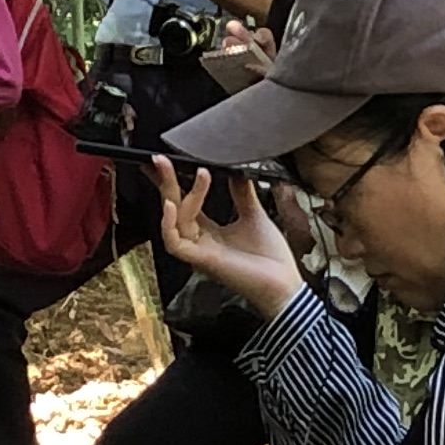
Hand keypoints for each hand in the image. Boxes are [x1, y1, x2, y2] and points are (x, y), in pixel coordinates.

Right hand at [157, 163, 301, 321]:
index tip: (163, 162)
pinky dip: (170, 222)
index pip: (183, 204)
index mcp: (208, 232)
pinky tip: (175, 204)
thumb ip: (241, 193)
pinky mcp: (201, 261)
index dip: (171, 184)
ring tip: (200, 172)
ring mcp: (198, 252)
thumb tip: (234, 169)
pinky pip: (174, 242)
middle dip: (166, 182)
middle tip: (160, 159)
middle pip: (173, 208)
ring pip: (175, 221)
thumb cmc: (270, 258)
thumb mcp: (254, 216)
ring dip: (183, 195)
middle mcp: (198, 241)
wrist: (284, 285)